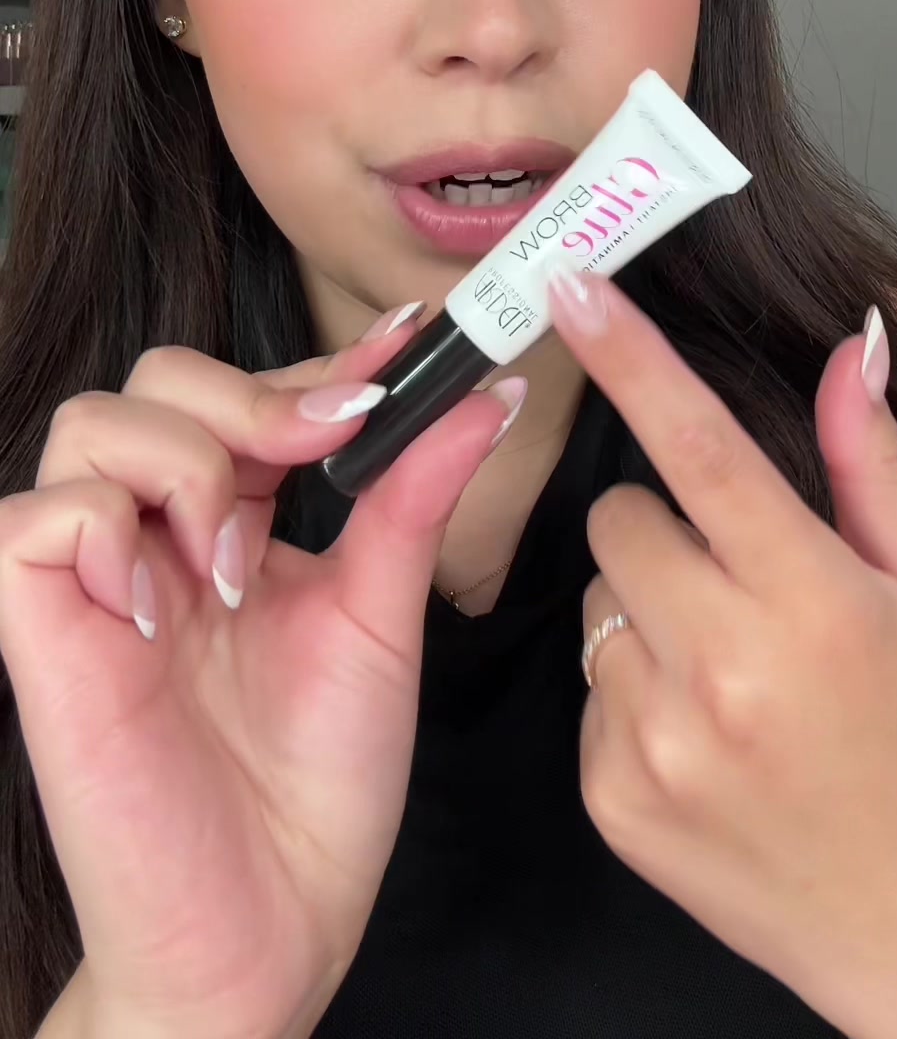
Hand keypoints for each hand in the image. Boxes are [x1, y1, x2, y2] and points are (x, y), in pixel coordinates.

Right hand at [0, 310, 520, 1038]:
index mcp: (233, 523)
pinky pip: (31, 521)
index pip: (255, 393)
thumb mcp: (378, 618)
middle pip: (160, 379)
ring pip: (93, 423)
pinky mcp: (39, 635)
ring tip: (236, 566)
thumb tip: (482, 393)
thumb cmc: (316, 787)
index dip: (325, 358)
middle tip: (323, 449)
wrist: (269, 929)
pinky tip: (167, 608)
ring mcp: (94, 581)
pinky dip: (105, 531)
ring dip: (184, 462)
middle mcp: (158, 535)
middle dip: (251, 394)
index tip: (410, 337)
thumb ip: (413, 498)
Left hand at [548, 271, 896, 1038]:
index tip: (572, 283)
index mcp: (811, 602)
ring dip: (648, 616)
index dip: (631, 356)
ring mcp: (657, 743)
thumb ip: (869, 464)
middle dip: (664, 529)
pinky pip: (586, 690)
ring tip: (727, 675)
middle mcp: (725, 670)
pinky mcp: (610, 798)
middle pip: (621, 519)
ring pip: (599, 603)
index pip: (701, 448)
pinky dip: (632, 696)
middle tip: (733, 583)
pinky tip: (701, 738)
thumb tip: (852, 343)